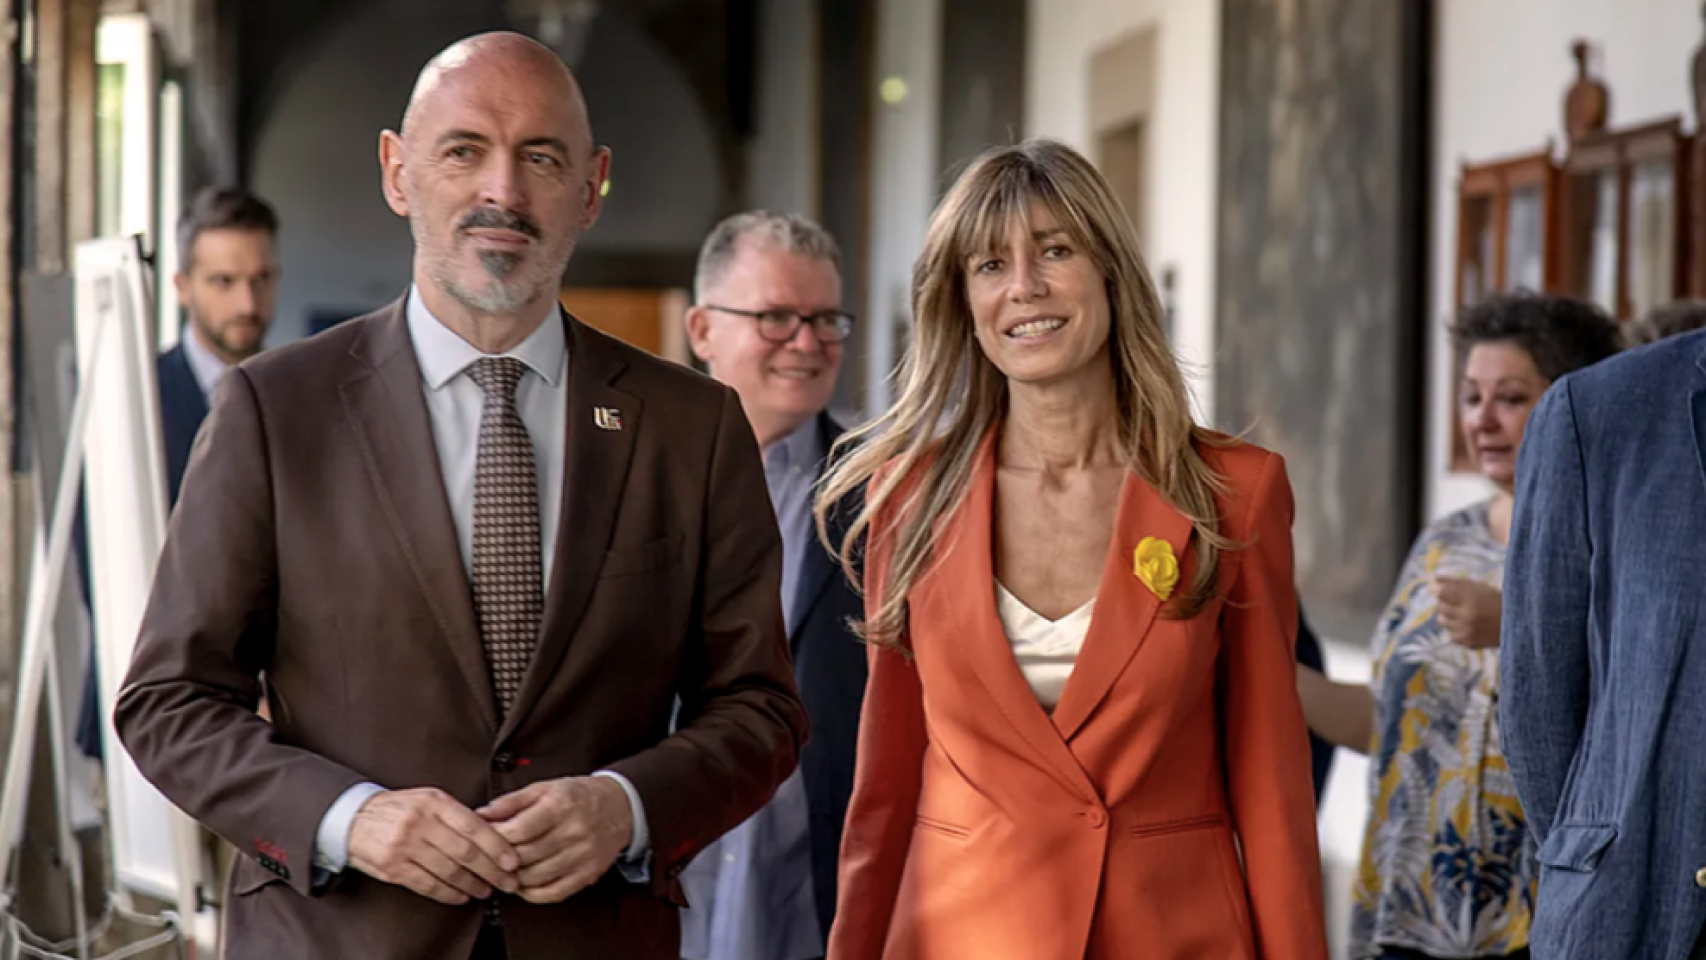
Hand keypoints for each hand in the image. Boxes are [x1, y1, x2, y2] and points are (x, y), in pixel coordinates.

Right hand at [347, 788, 519, 905]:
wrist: (354, 818)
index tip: (512, 861)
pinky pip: (428, 885)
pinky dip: (449, 893)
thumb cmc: (398, 809)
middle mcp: (420, 823)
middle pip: (466, 852)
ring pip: (449, 871)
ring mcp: (405, 846)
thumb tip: (494, 834)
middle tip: (507, 881)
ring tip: (485, 889)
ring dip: (473, 885)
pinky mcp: (394, 867)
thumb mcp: (429, 799)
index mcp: (434, 802)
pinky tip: (461, 895)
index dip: (497, 847)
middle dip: (492, 871)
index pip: (475, 826)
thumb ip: (457, 814)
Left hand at [479, 776, 633, 903]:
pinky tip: (524, 883)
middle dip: (500, 859)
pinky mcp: (588, 874)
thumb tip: (481, 814)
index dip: (495, 837)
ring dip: (514, 878)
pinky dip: (532, 893)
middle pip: (525, 855)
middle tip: (488, 857)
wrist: (620, 807)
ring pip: (536, 877)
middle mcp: (574, 831)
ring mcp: (582, 855)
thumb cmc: (579, 796)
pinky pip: (553, 892)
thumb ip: (511, 801)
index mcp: (561, 805)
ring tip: (505, 870)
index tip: (484, 838)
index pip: (519, 829)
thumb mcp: (545, 788)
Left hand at [1433, 576, 1501, 648]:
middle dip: (1445, 602)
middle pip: (1440, 605)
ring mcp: (1467, 630)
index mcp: (1472, 597)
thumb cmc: (1494, 601)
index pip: (1441, 591)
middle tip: (1458, 602)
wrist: (1518, 624)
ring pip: (1442, 620)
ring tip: (1464, 614)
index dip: (1437, 589)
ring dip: (1449, 616)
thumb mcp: (1477, 586)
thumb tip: (1431, 579)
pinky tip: (1468, 626)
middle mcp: (1467, 614)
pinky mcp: (1468, 642)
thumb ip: (1453, 582)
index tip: (1437, 588)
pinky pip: (1450, 635)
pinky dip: (1456, 629)